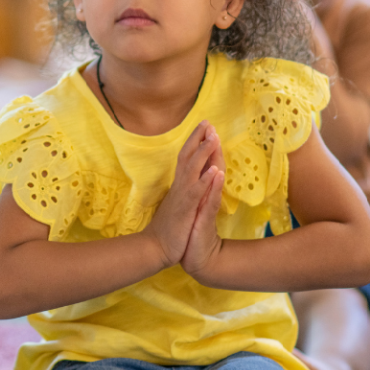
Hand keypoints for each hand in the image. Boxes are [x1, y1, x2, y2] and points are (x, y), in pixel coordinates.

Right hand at [144, 121, 221, 267]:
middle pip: (187, 156)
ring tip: (213, 137)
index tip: (205, 126)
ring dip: (203, 153)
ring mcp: (181, 197)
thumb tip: (192, 177)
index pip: (186, 157)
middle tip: (207, 122)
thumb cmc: (168, 227)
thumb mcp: (180, 205)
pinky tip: (214, 170)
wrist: (155, 248)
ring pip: (192, 169)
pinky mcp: (184, 210)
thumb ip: (186, 189)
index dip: (195, 141)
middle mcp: (179, 186)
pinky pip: (196, 192)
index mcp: (179, 185)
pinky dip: (205, 180)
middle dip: (198, 139)